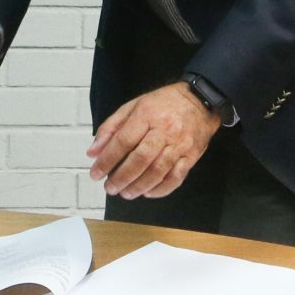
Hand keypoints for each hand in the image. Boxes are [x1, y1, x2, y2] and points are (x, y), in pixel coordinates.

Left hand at [88, 82, 219, 198]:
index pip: (123, 141)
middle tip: (110, 188)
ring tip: (125, 193)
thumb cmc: (163, 103)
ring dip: (139, 186)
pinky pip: (176, 177)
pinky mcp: (191, 156)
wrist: (200, 100)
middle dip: (122, 177)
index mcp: (146, 115)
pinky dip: (161, 189)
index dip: (107, 160)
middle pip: (140, 159)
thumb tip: (93, 152)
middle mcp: (164, 130)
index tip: (95, 173)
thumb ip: (111, 128)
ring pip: (158, 171)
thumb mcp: (133, 106)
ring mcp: (179, 144)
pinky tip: (148, 192)